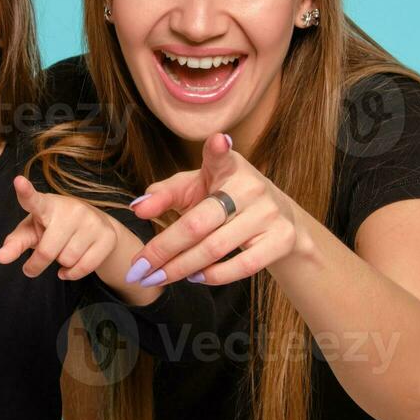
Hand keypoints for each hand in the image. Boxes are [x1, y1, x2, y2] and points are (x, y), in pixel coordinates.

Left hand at [0, 176, 118, 280]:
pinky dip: (73, 274)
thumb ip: (15, 243)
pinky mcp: (107, 236)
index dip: (25, 191)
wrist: (94, 226)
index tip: (18, 182)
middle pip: (48, 251)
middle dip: (37, 264)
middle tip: (33, 266)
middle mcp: (71, 209)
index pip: (33, 199)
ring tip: (63, 251)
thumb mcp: (31, 232)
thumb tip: (1, 258)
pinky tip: (70, 268)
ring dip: (60, 264)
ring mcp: (91, 221)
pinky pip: (84, 268)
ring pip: (67, 260)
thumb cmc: (53, 227)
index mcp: (47, 205)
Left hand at [124, 133, 301, 286]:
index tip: (217, 142)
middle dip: (163, 249)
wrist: (281, 218)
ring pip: (215, 248)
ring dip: (180, 268)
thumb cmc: (226, 200)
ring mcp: (268, 214)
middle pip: (198, 223)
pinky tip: (194, 277)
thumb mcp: (196, 188)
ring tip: (157, 277)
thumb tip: (138, 208)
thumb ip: (165, 194)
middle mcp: (251, 187)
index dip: (218, 149)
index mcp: (228, 167)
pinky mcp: (281, 240)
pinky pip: (242, 266)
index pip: (220, 156)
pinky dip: (213, 276)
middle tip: (138, 269)